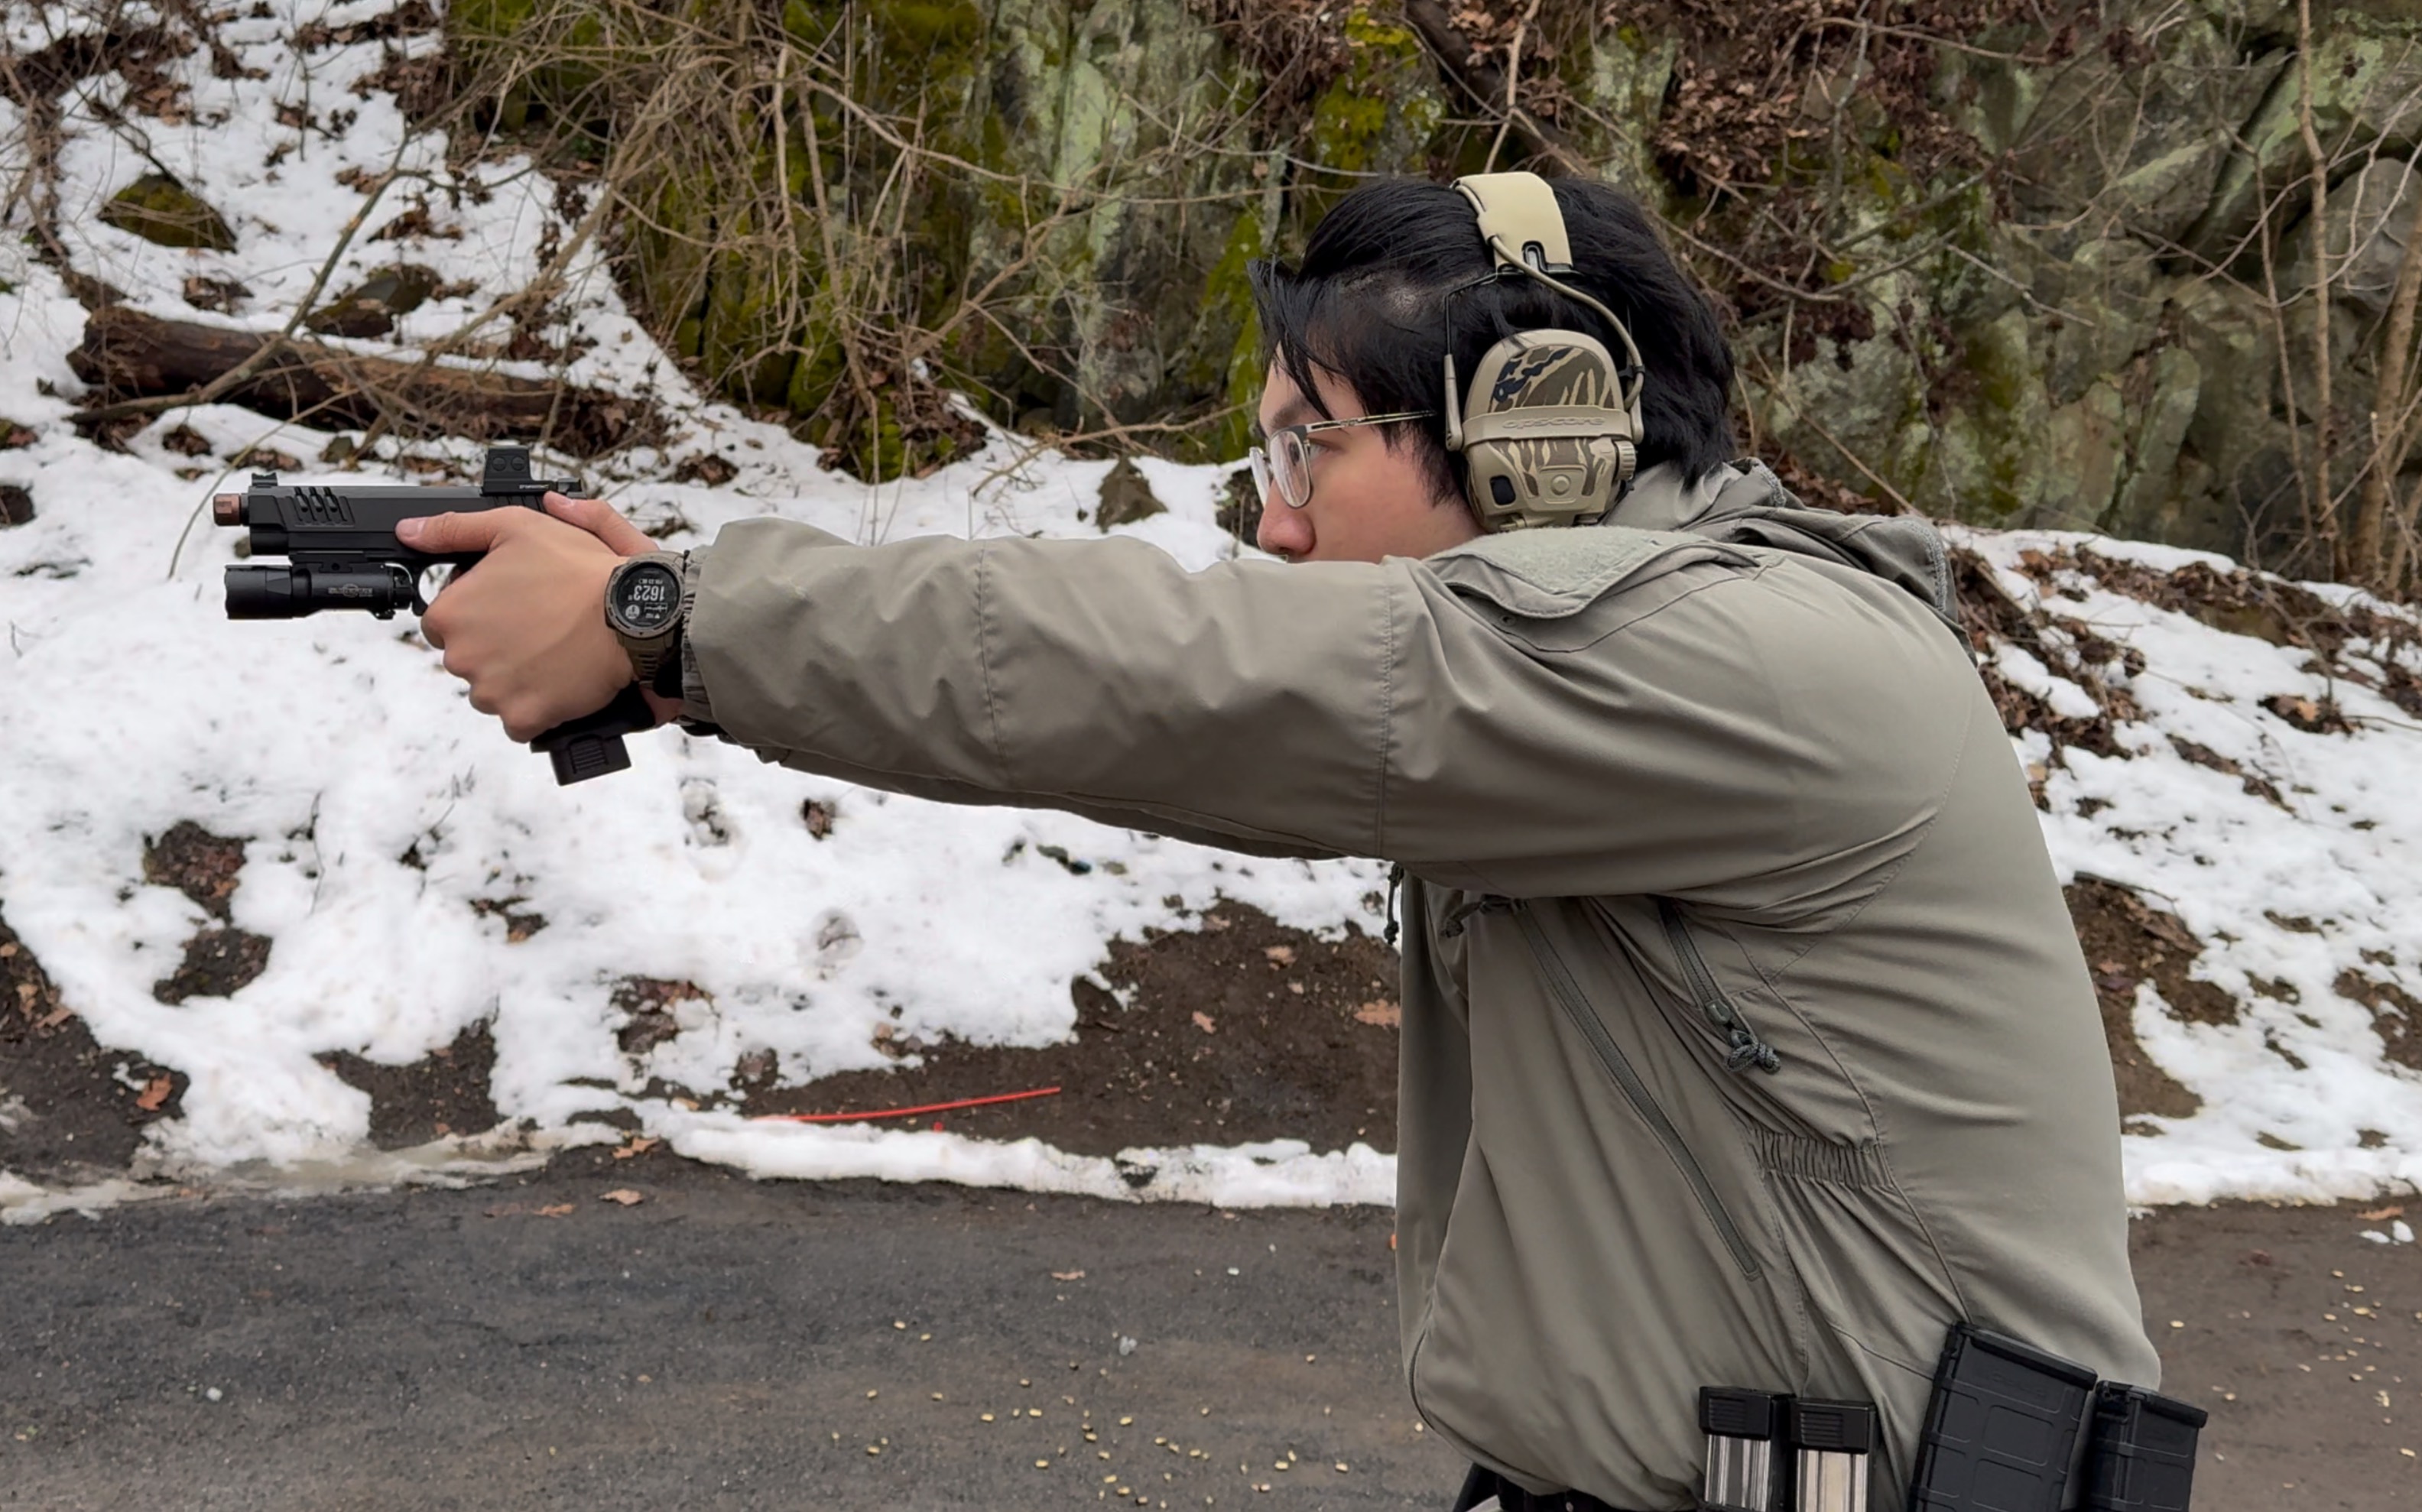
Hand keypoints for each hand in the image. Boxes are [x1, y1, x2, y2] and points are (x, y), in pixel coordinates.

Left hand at [403, 493, 679, 740]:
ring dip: (514, 679)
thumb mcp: (514, 527)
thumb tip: (409, 531)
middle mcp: (462, 657)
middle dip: (494, 648)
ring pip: (491, 692)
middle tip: (537, 628)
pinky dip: (536, 707)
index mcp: (452, 614)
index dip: (475, 615)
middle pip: (467, 660)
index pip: (442, 625)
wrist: (632, 615)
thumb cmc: (578, 569)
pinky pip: (518, 722)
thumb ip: (454, 529)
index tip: (507, 610)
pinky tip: (558, 681)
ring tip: (552, 653)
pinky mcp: (523, 718)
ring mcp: (492, 692)